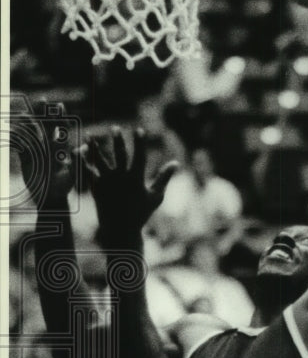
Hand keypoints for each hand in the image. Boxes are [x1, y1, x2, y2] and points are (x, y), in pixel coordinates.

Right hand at [15, 106, 75, 208]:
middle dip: (44, 113)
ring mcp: (37, 151)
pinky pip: (21, 146)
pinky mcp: (27, 158)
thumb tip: (83, 147)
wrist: (50, 197)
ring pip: (32, 132)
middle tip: (42, 99)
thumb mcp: (72, 175)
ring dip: (28, 123)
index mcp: (61, 148)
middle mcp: (49, 146)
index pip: (61, 129)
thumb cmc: (64, 187)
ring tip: (23, 113)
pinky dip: (17, 139)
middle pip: (46, 126)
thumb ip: (77, 161)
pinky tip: (12, 133)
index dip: (61, 117)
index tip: (60, 104)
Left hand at [80, 128, 178, 245]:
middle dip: (118, 141)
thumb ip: (164, 178)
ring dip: (94, 147)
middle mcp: (120, 179)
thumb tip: (176, 163)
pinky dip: (84, 160)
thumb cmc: (141, 212)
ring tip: (89, 135)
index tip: (138, 130)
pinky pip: (88, 171)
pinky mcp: (96, 187)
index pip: (139, 156)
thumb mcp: (156, 196)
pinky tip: (80, 150)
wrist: (120, 229)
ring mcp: (107, 182)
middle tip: (115, 128)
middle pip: (119, 155)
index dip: (140, 142)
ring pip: (99, 160)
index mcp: (136, 180)